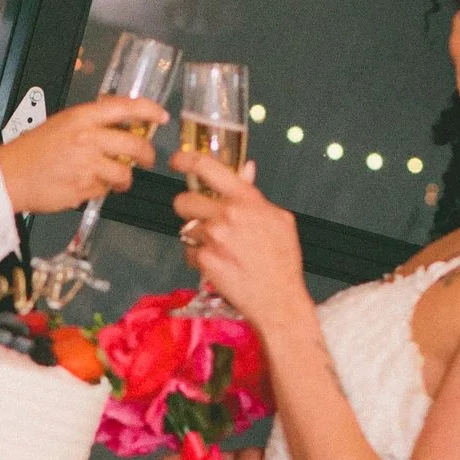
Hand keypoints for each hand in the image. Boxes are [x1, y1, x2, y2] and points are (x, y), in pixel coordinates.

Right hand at [0, 93, 166, 217]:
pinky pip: (105, 189)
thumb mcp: (61, 124)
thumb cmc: (30, 152)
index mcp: (82, 117)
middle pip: (135, 144)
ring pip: (124, 172)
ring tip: (117, 180)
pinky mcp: (85, 187)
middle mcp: (88, 138)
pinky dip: (101, 189)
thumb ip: (90, 124)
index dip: (148, 110)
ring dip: (125, 178)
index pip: (125, 107)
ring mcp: (88, 164)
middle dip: (147, 155)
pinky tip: (87, 184)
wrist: (9, 176)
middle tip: (146, 159)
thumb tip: (119, 128)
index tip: (160, 116)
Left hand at [176, 151, 312, 329]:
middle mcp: (227, 215)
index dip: (186, 159)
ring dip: (196, 238)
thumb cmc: (283, 261)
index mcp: (246, 200)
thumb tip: (245, 169)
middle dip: (188, 209)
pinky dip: (200, 258)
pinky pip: (189, 252)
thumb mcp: (279, 219)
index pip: (208, 168)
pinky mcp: (204, 261)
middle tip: (202, 220)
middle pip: (183, 201)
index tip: (177, 160)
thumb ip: (255, 194)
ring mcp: (213, 239)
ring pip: (186, 229)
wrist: (279, 299)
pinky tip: (220, 265)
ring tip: (220, 249)